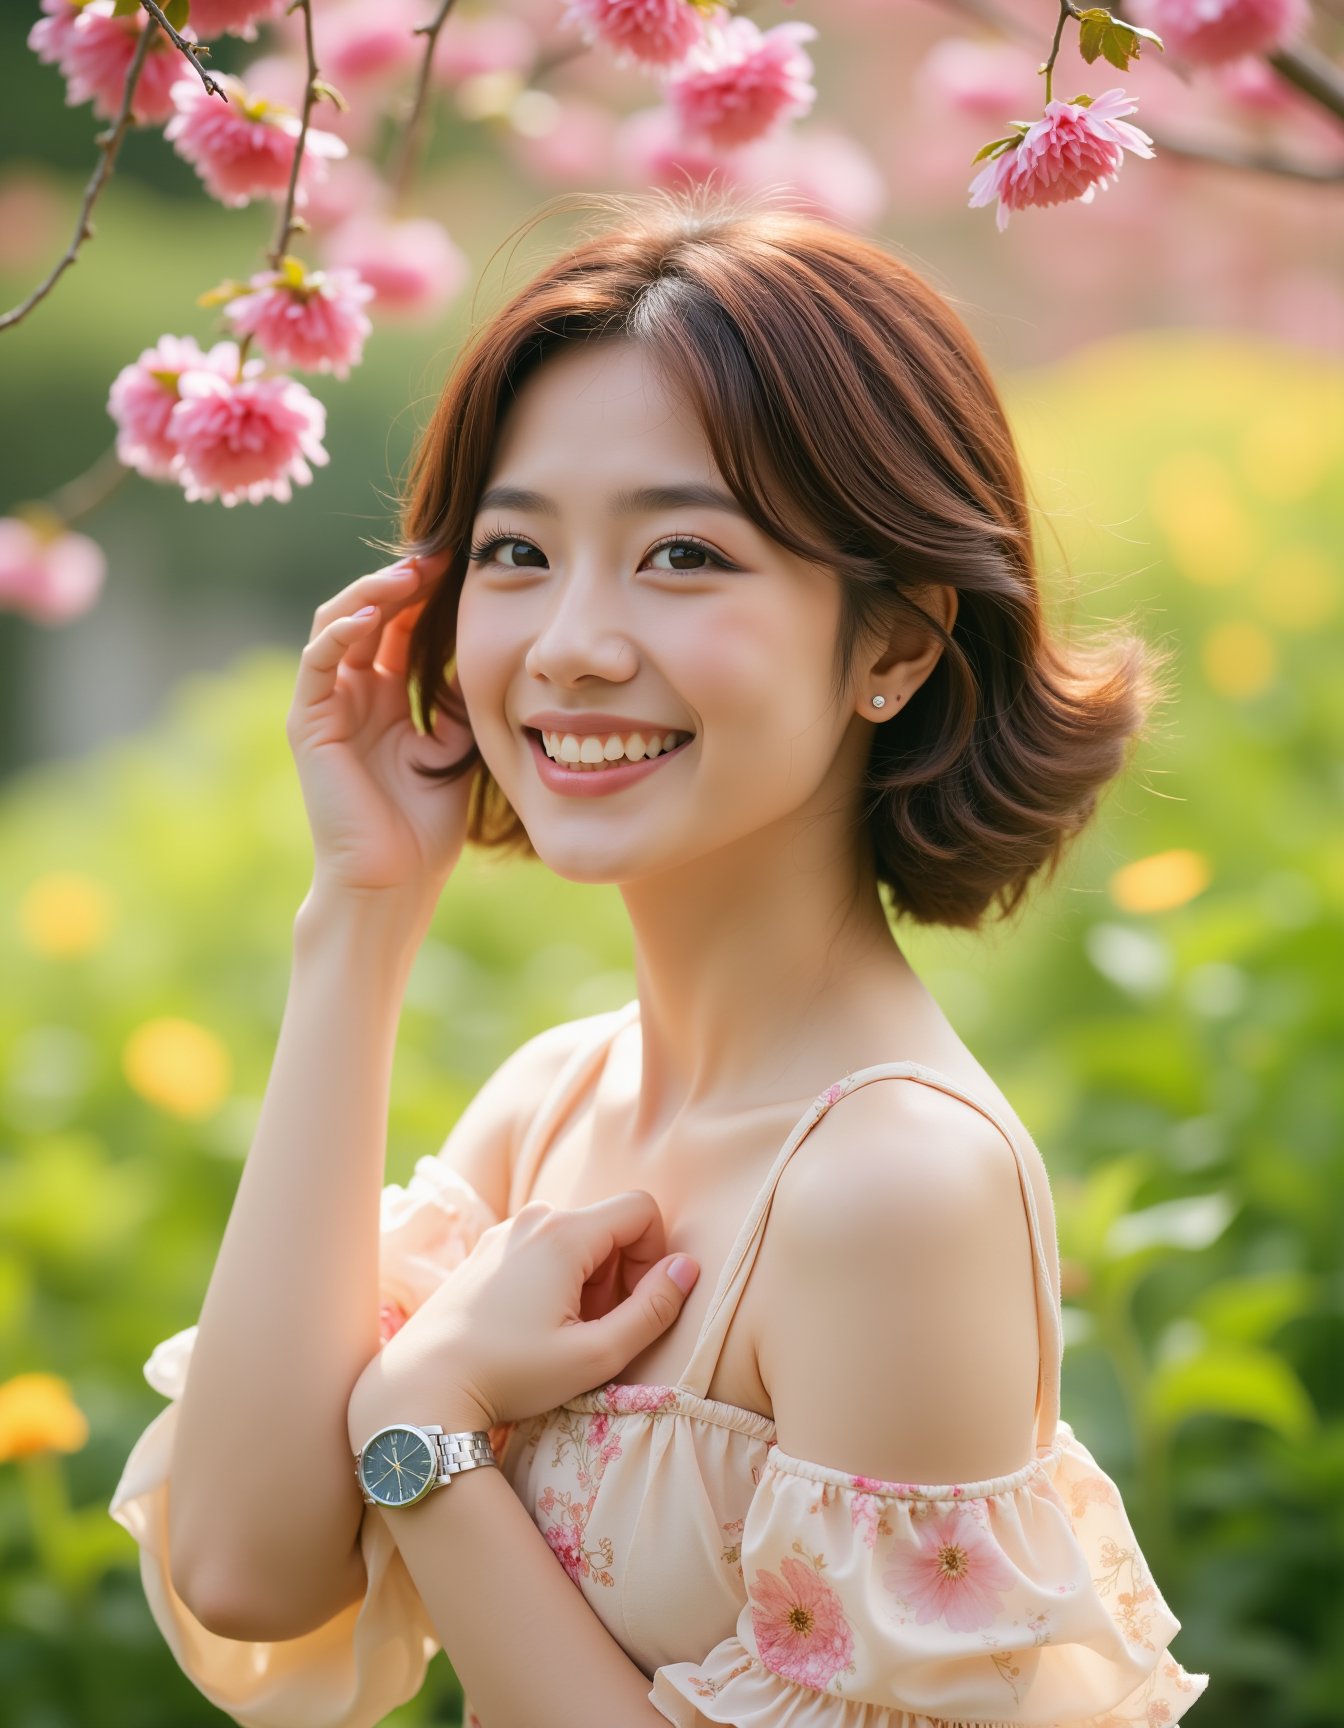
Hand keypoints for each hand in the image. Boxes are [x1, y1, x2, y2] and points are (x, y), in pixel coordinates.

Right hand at [286, 549, 476, 905]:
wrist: (396, 880)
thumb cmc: (426, 826)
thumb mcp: (457, 746)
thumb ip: (457, 698)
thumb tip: (479, 649)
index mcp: (386, 698)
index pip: (400, 626)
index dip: (428, 594)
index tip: (463, 565)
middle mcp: (352, 694)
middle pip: (369, 614)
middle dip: (402, 581)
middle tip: (439, 555)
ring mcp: (326, 706)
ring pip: (337, 625)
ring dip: (370, 593)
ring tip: (409, 573)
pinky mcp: (308, 723)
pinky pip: (318, 661)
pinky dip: (341, 631)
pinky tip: (371, 613)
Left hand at [346, 1194, 699, 1444]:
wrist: (422, 1386)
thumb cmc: (511, 1374)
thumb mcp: (595, 1356)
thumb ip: (652, 1310)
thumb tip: (687, 1267)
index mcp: (564, 1233)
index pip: (642, 1210)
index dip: (655, 1255)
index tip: (636, 1305)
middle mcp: (534, 1218)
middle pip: (609, 1224)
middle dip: (622, 1272)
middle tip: (600, 1329)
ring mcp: (505, 1232)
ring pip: (576, 1238)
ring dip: (590, 1279)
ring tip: (565, 1332)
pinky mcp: (485, 1250)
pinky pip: (543, 1248)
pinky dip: (557, 1279)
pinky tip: (534, 1326)